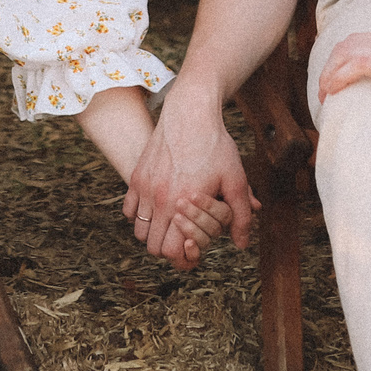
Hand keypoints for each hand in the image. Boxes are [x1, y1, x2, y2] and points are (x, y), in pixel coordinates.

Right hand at [121, 89, 255, 270]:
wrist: (190, 113)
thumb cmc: (216, 146)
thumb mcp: (236, 179)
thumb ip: (241, 215)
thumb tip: (241, 244)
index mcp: (184, 204)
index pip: (172, 251)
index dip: (183, 257)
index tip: (193, 250)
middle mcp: (160, 199)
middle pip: (153, 247)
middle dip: (169, 248)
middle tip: (183, 239)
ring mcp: (144, 188)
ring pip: (139, 232)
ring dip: (154, 234)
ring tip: (172, 225)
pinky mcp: (136, 177)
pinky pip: (129, 211)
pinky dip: (140, 216)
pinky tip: (158, 208)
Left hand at [315, 17, 370, 99]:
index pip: (362, 41)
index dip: (345, 56)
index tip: (339, 72)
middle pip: (346, 45)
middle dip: (330, 66)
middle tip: (324, 87)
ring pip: (343, 54)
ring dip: (329, 73)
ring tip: (324, 94)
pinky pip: (353, 67)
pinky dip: (337, 78)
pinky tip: (331, 92)